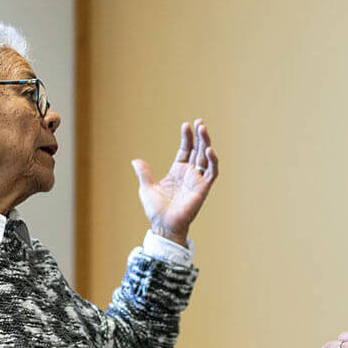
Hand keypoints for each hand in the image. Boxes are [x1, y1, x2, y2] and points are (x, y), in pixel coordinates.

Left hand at [131, 119, 218, 246]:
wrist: (163, 225)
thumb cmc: (156, 210)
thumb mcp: (146, 188)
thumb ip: (144, 173)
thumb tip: (135, 160)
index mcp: (177, 171)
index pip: (185, 150)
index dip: (187, 138)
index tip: (186, 125)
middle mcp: (189, 174)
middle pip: (197, 150)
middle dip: (199, 136)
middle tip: (200, 122)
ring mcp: (197, 180)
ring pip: (205, 158)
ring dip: (206, 143)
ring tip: (204, 129)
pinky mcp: (203, 188)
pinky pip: (212, 172)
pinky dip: (212, 161)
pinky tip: (208, 150)